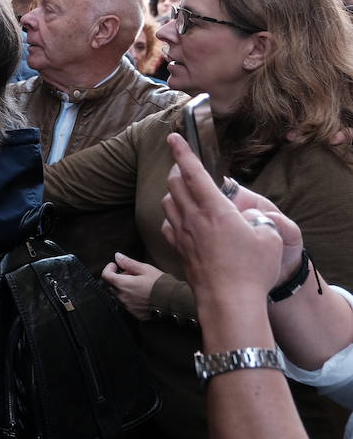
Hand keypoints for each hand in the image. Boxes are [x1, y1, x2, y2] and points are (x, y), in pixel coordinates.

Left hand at [102, 252, 163, 319]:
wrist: (173, 302)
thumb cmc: (160, 284)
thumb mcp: (145, 269)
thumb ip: (128, 263)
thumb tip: (117, 256)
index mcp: (123, 285)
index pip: (105, 276)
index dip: (109, 268)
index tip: (115, 265)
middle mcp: (122, 297)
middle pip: (110, 285)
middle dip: (116, 277)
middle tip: (130, 273)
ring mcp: (127, 307)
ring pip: (116, 295)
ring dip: (121, 288)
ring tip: (136, 284)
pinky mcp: (134, 313)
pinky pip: (125, 304)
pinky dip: (127, 297)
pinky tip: (139, 294)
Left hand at [159, 132, 295, 296]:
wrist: (228, 301)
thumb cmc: (251, 270)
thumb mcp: (270, 238)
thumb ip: (261, 220)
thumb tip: (250, 218)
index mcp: (215, 209)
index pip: (193, 173)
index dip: (183, 152)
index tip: (173, 137)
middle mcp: (193, 218)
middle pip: (175, 184)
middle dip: (178, 169)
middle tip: (185, 165)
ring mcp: (182, 234)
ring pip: (168, 202)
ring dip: (174, 192)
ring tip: (184, 190)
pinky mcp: (178, 250)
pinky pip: (168, 225)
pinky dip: (172, 216)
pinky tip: (181, 221)